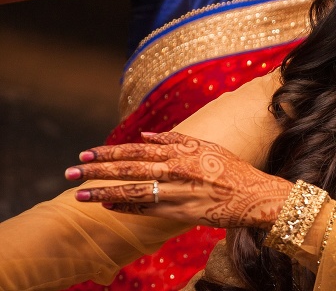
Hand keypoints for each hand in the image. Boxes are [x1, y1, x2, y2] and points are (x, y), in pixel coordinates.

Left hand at [65, 132, 292, 229]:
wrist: (253, 195)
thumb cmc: (232, 169)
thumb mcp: (207, 147)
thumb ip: (177, 140)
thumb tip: (146, 136)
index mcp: (182, 150)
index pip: (137, 149)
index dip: (109, 151)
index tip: (86, 153)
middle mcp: (176, 168)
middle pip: (128, 167)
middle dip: (96, 169)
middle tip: (70, 170)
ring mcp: (176, 190)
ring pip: (132, 189)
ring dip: (103, 190)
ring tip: (78, 194)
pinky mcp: (179, 211)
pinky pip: (146, 208)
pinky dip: (125, 206)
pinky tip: (107, 205)